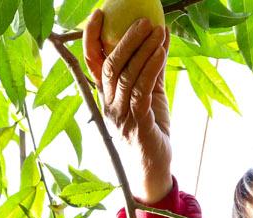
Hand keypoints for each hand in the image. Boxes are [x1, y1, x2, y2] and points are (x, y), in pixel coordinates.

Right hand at [83, 12, 172, 203]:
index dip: (91, 37)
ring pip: (127, 76)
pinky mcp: (137, 124)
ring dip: (144, 51)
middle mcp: (107, 105)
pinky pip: (142, 91)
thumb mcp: (151, 93)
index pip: (91, 62)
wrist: (155, 167)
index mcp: (105, 95)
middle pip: (110, 65)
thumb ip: (152, 67)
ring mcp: (120, 116)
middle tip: (143, 21)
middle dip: (126, 39)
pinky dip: (152, 69)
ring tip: (158, 32)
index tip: (98, 13)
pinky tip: (161, 52)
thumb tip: (161, 34)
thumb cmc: (151, 128)